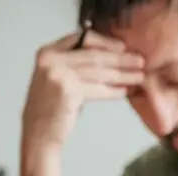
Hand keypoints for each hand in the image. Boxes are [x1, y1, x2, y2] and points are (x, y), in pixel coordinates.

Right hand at [21, 30, 144, 152]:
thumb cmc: (49, 111)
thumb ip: (73, 65)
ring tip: (139, 76)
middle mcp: (51, 61)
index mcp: (47, 53)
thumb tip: (106, 58)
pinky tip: (126, 91)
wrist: (38, 136)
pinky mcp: (69, 92)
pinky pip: (99, 89)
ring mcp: (59, 75)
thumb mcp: (55, 80)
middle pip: (93, 55)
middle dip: (120, 58)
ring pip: (99, 72)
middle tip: (139, 61)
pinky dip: (114, 90)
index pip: (81, 38)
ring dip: (123, 74)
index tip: (122, 48)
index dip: (105, 42)